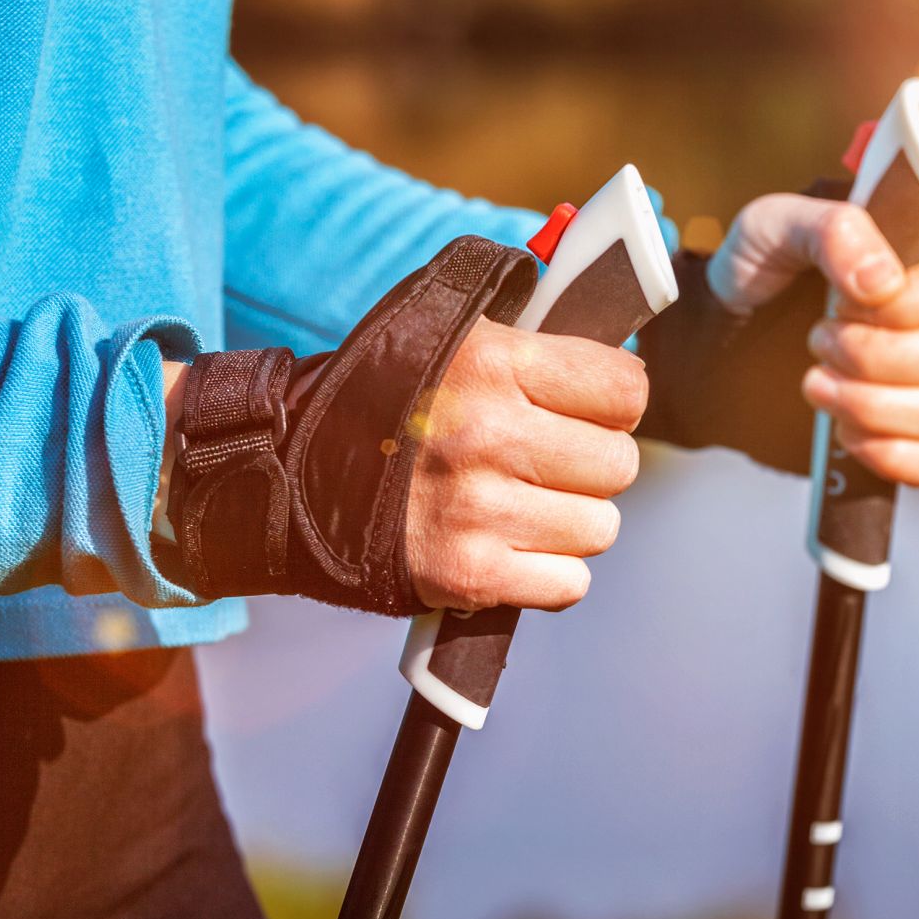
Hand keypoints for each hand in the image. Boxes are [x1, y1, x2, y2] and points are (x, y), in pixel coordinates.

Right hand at [404, 318, 647, 612]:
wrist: (294, 469)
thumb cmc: (386, 398)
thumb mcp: (453, 335)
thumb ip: (537, 342)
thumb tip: (623, 369)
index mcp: (493, 364)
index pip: (624, 391)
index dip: (612, 404)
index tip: (588, 411)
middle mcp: (488, 434)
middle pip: (618, 464)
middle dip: (590, 466)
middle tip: (546, 462)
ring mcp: (478, 510)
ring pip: (599, 527)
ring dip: (571, 521)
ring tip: (522, 503)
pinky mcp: (468, 574)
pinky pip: (568, 583)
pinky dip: (548, 572)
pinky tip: (511, 545)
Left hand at [708, 194, 918, 485]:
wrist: (715, 335)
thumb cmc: (756, 268)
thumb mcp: (776, 225)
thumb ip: (833, 231)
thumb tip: (884, 282)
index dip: (909, 304)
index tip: (841, 300)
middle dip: (875, 355)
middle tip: (815, 339)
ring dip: (872, 404)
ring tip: (813, 383)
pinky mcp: (901, 437)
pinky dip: (892, 455)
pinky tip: (844, 434)